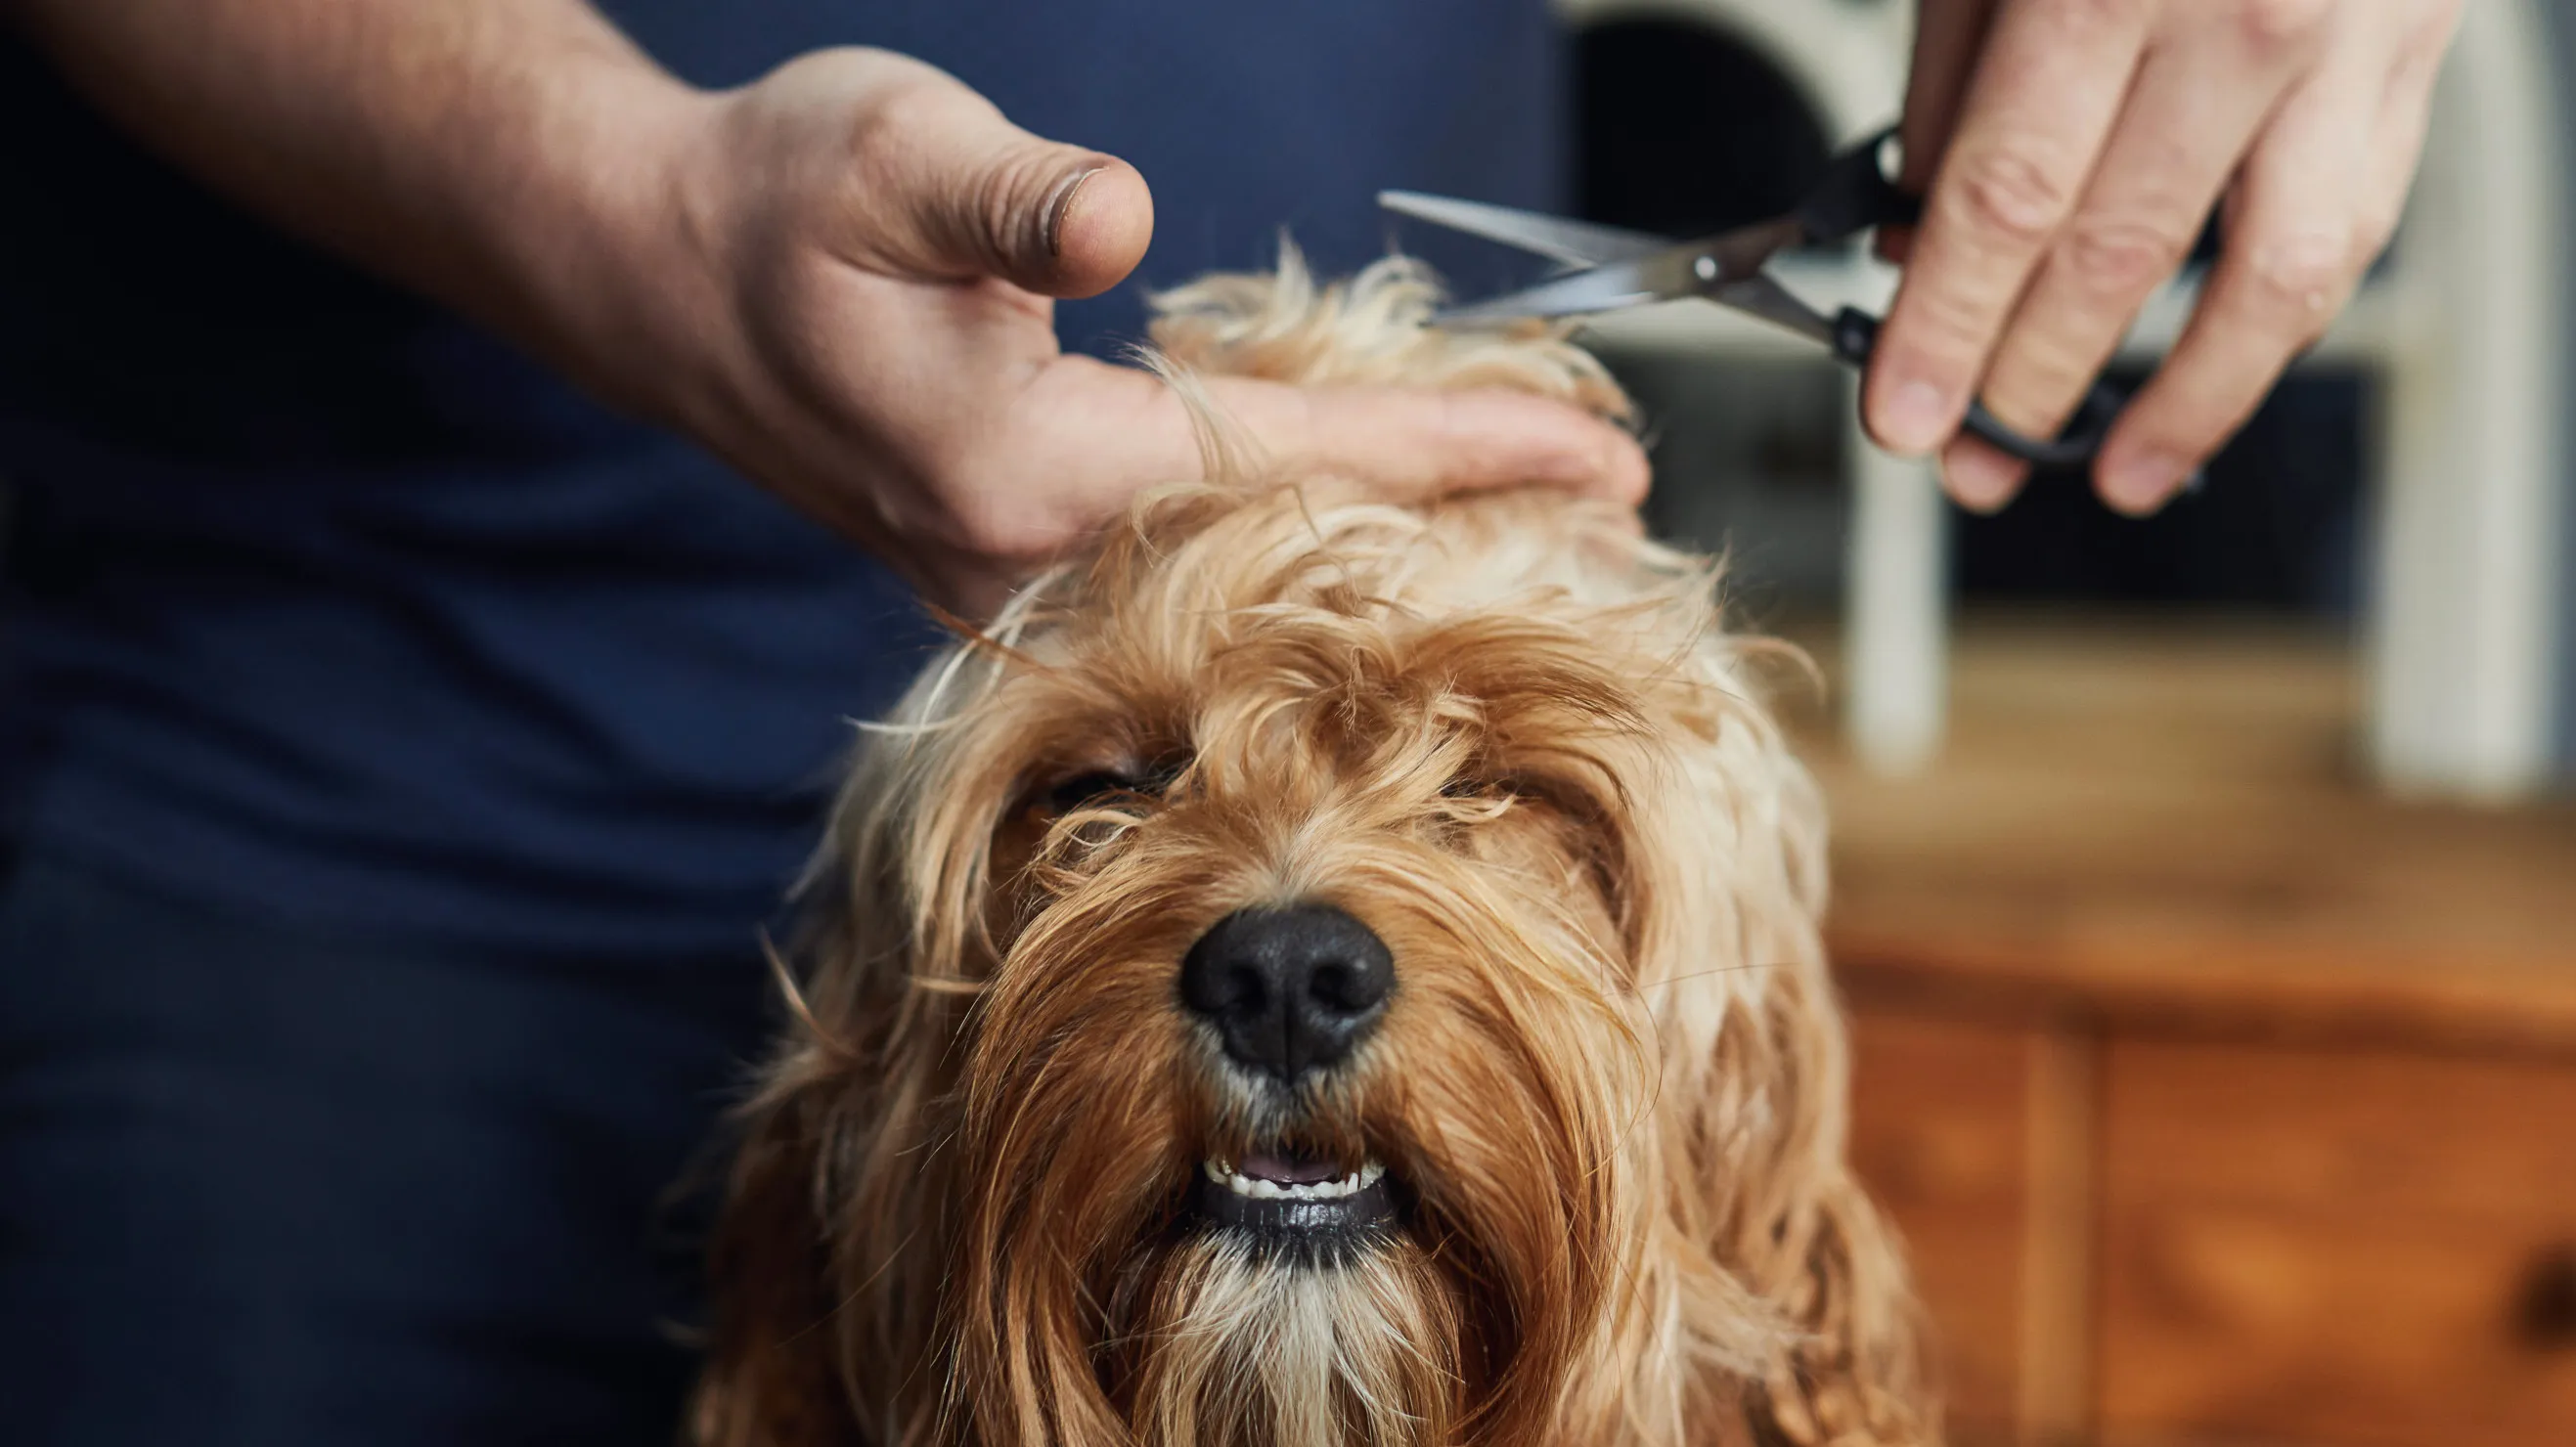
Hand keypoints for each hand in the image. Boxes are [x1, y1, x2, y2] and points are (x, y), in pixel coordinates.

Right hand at [631, 50, 1646, 615]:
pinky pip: (1194, 574)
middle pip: (1298, 556)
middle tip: (1620, 509)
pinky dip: (1301, 546)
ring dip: (1392, 550)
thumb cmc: (774, 203)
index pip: (1299, 466)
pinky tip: (1374, 530)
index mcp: (1027, 472)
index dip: (1460, 454)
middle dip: (1463, 529)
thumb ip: (1008, 200)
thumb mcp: (889, 150)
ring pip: (1249, 579)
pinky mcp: (1008, 572)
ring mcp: (1017, 587)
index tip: (1599, 456)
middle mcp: (1032, 564)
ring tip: (1531, 529)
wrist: (654, 274)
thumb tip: (1111, 220)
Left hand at [1866, 0, 2462, 513]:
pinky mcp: (2420, 69)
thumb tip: (1915, 230)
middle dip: (2025, 378)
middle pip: (2115, 254)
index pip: (2008, 197)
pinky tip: (2213, 389)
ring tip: (2108, 473)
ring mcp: (2351, 48)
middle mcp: (2246, 16)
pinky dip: (2276, 334)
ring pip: (2268, 282)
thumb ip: (1957, 74)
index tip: (1901, 412)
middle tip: (1964, 454)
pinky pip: (2351, 237)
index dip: (1945, 323)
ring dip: (2176, 401)